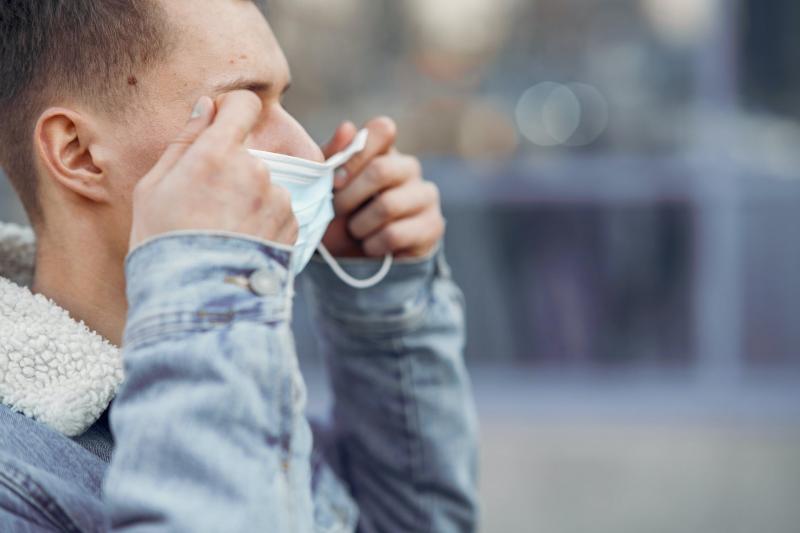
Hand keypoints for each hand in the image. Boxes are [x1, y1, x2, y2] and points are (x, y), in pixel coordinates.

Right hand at [129, 91, 297, 250]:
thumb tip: (208, 106)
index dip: (233, 112)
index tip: (222, 127)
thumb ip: (185, 141)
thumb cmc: (163, 242)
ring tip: (223, 231)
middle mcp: (255, 171)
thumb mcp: (154, 188)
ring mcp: (277, 199)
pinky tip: (239, 242)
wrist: (195, 299)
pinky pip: (277, 210)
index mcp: (217, 154)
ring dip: (249, 197)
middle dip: (233, 168)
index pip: (245, 105)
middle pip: (250, 152)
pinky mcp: (293, 225)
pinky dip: (263, 221)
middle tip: (208, 204)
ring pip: (264, 184)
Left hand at [320, 117, 444, 258]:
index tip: (335, 180)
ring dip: (359, 225)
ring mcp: (426, 196)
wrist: (359, 260)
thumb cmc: (341, 216)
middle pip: (381, 170)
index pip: (383, 130)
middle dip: (349, 197)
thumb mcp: (327, 188)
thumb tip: (347, 127)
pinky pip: (395, 234)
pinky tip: (371, 245)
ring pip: (387, 206)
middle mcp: (410, 168)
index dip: (355, 154)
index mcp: (384, 151)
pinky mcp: (433, 225)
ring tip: (355, 231)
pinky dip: (373, 244)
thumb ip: (332, 157)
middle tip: (336, 212)